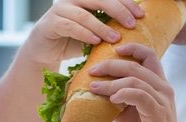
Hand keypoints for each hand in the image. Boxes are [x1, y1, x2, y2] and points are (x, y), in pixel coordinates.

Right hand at [23, 0, 143, 65]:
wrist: (44, 53)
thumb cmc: (73, 42)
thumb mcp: (95, 32)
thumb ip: (109, 26)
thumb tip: (137, 29)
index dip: (126, 2)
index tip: (141, 15)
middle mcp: (72, 0)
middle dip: (118, 10)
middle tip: (131, 24)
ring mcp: (60, 10)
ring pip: (85, 14)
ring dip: (102, 26)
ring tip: (116, 38)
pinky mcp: (50, 24)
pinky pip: (70, 26)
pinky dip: (84, 34)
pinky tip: (96, 41)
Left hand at [88, 43, 183, 121]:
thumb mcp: (127, 115)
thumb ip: (118, 99)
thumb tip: (95, 89)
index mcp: (158, 86)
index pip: (149, 56)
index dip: (132, 48)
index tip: (113, 50)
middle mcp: (163, 89)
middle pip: (137, 65)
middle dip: (111, 65)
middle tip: (92, 71)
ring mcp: (162, 101)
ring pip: (136, 80)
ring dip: (111, 83)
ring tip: (94, 87)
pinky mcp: (158, 114)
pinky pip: (140, 96)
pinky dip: (123, 93)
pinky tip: (111, 99)